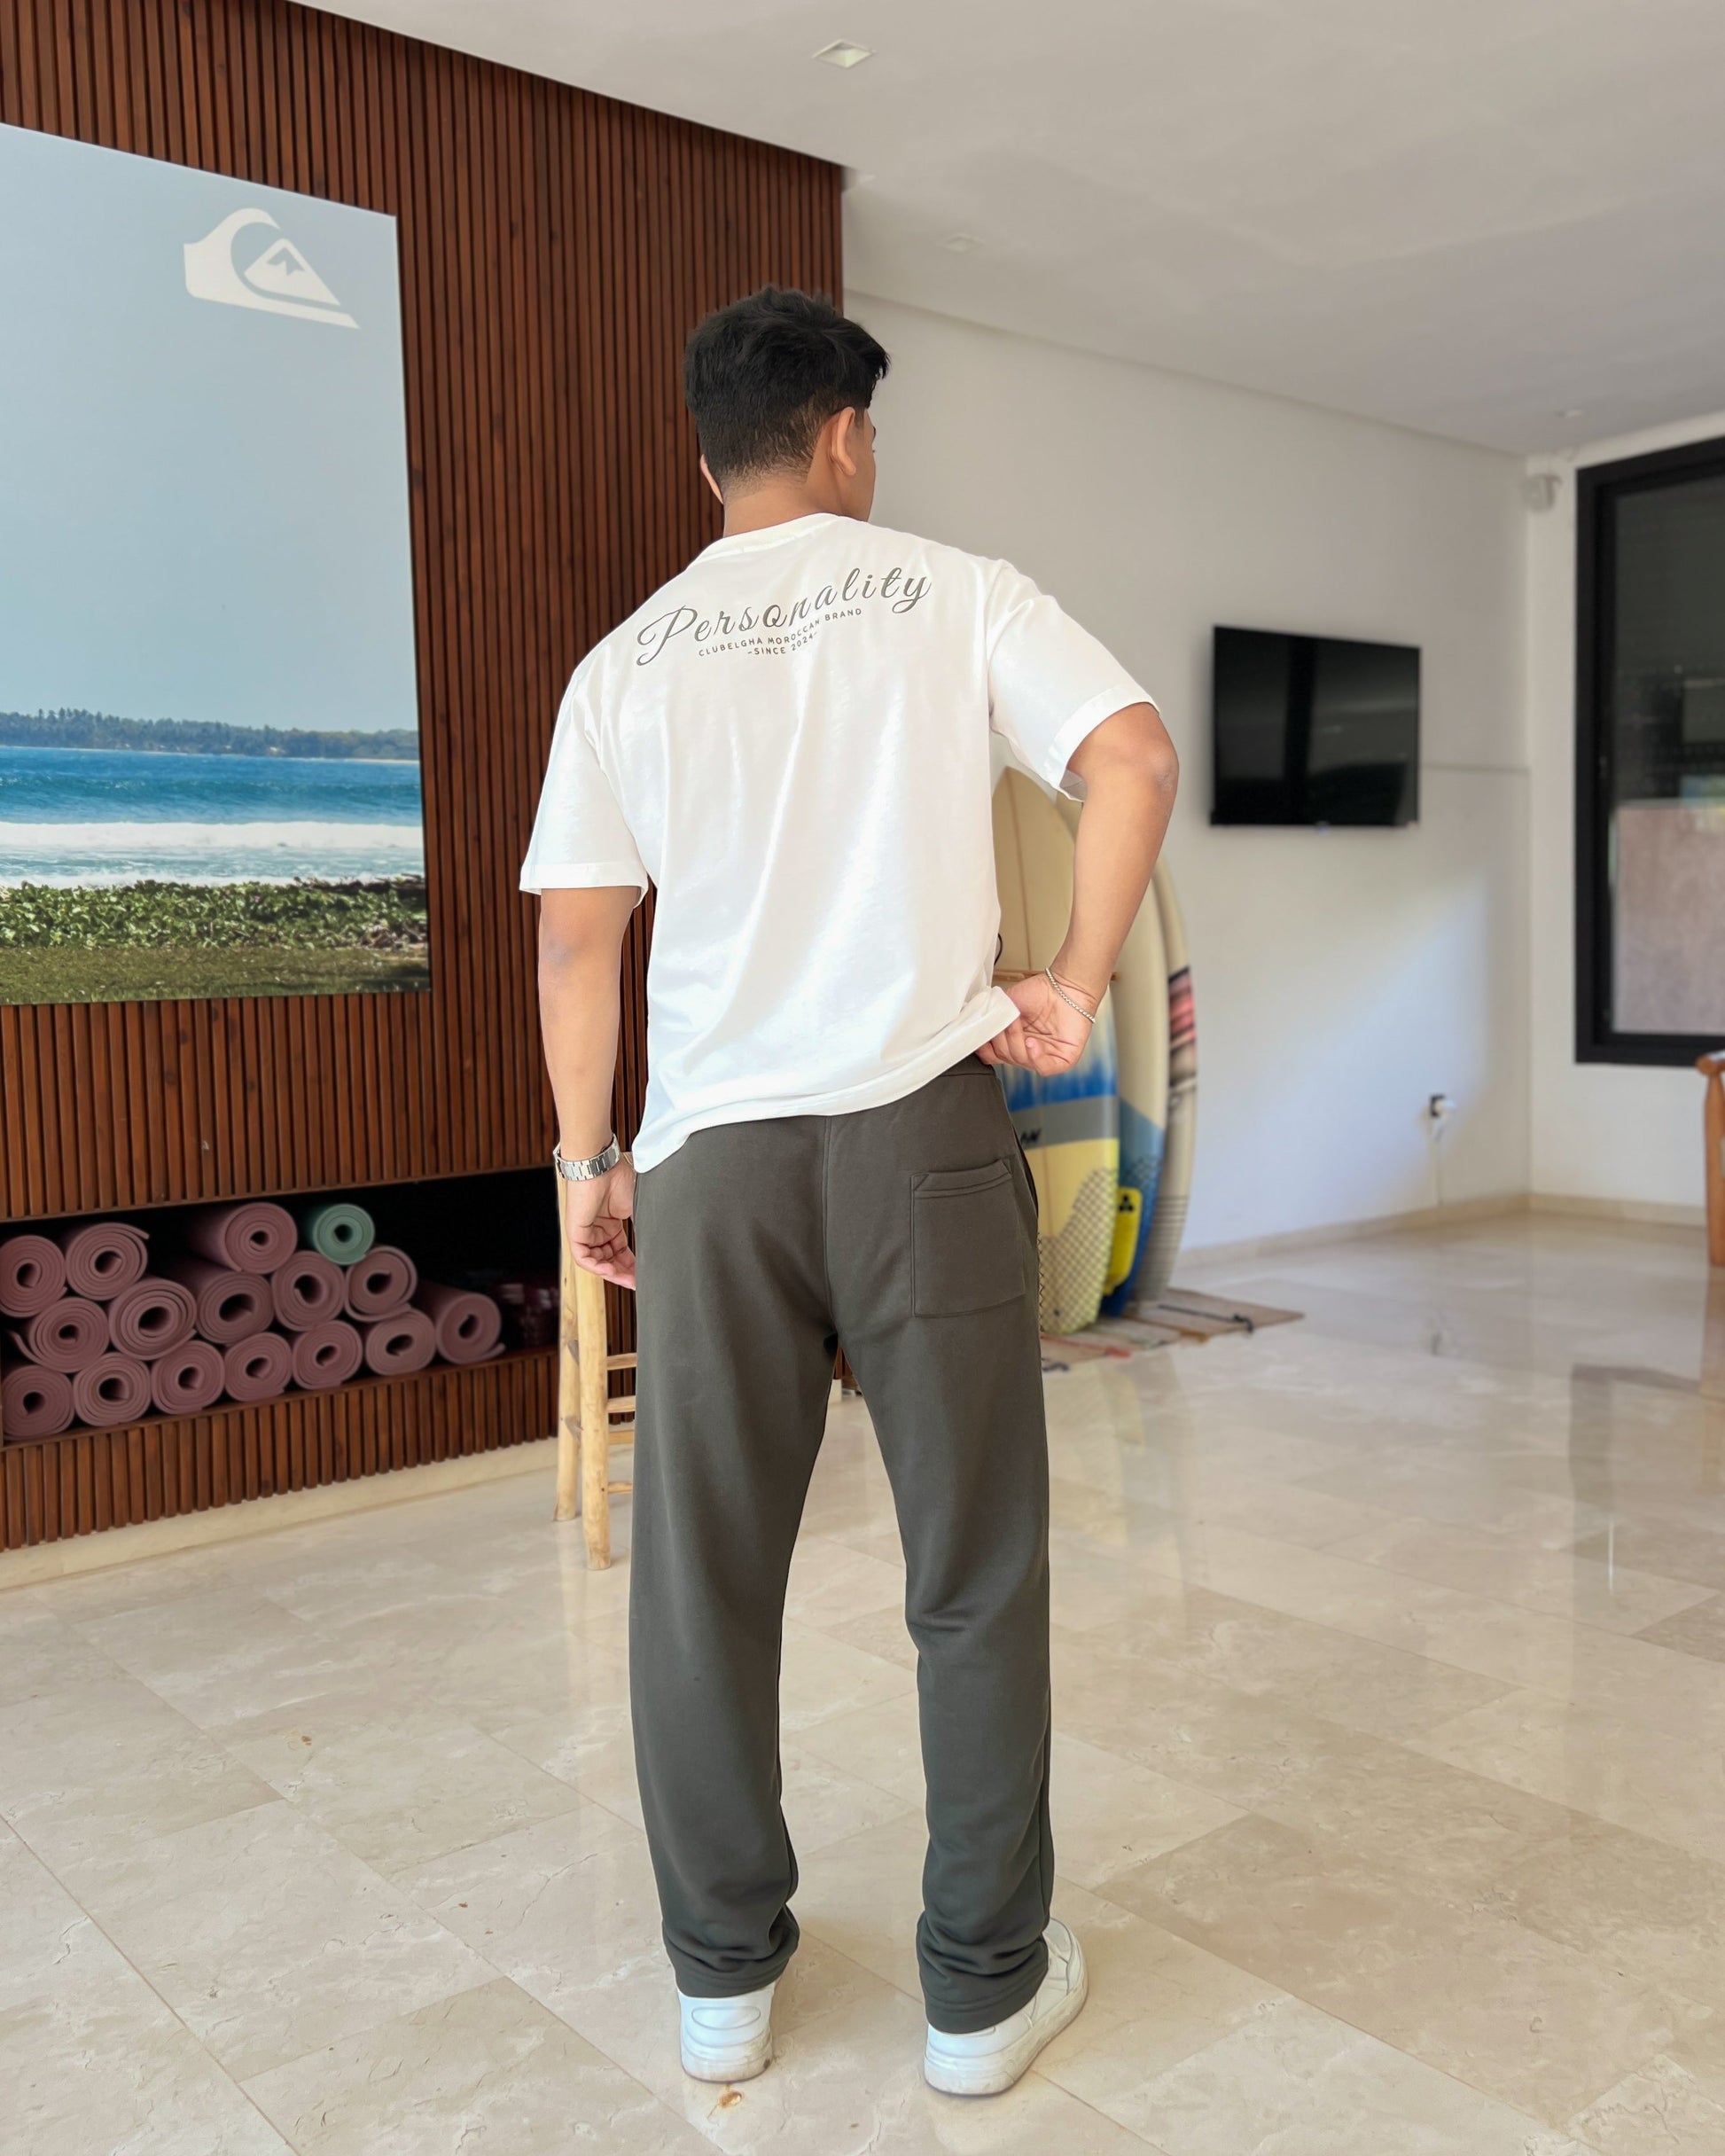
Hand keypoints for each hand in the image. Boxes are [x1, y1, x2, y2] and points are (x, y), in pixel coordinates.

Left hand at [563, 1158, 636, 1289]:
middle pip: (610, 1259)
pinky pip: (584, 1258)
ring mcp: (586, 1231)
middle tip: (638, 1283)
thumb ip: (646, 1227)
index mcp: (612, 1222)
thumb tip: (659, 1245)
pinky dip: (598, 1267)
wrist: (602, 1165)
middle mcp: (598, 1228)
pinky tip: (612, 1270)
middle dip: (625, 1273)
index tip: (645, 1276)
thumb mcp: (639, 1207)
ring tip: (628, 1279)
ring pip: (598, 1261)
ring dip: (613, 1273)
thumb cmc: (621, 1177)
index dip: (633, 1265)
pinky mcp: (575, 1232)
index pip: (621, 1251)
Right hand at [976, 972, 1095, 1076]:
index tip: (981, 1035)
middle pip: (1004, 1058)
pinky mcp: (1063, 1059)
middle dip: (1002, 1039)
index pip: (992, 1055)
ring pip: (1021, 1061)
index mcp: (1012, 1041)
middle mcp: (1027, 1051)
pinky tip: (1033, 1043)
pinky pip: (1044, 1068)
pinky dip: (1036, 1058)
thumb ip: (988, 1018)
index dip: (985, 1048)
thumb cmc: (1038, 992)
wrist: (1065, 986)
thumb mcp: (1004, 1004)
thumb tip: (973, 1029)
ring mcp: (1044, 1056)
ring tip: (1018, 1023)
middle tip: (1006, 1020)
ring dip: (1016, 1042)